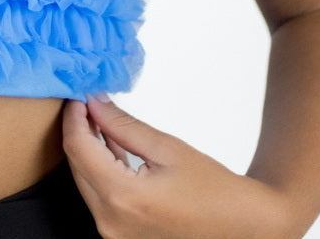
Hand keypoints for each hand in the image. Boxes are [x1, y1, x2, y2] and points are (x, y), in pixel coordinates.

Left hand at [61, 96, 295, 238]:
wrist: (245, 228)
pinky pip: (101, 198)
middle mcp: (111, 223)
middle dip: (79, 131)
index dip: (74, 117)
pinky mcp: (123, 238)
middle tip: (87, 102)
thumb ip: (123, 126)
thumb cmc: (214, 190)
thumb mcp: (166, 148)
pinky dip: (102, 171)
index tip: (77, 95)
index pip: (78, 148)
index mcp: (122, 198)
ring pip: (87, 182)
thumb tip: (94, 103)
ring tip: (98, 119)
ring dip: (89, 150)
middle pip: (78, 166)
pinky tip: (111, 147)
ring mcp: (116, 235)